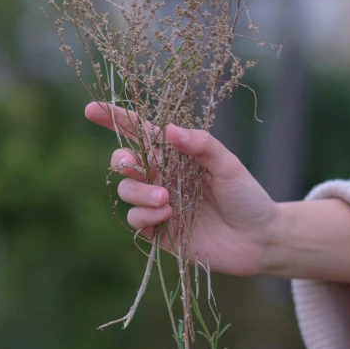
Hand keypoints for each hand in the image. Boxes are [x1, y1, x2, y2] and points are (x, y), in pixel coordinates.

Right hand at [85, 103, 278, 276]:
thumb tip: (168, 129)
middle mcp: (162, 176)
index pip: (140, 132)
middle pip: (123, 161)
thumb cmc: (246, 196)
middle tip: (136, 165)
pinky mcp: (158, 230)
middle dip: (122, 160)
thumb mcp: (228, 165)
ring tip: (166, 199)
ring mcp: (158, 203)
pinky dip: (144, 214)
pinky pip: (135, 219)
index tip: (91, 109)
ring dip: (138, 192)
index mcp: (176, 155)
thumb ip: (201, 145)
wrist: (258, 238)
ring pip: (126, 190)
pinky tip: (166, 214)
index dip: (114, 119)